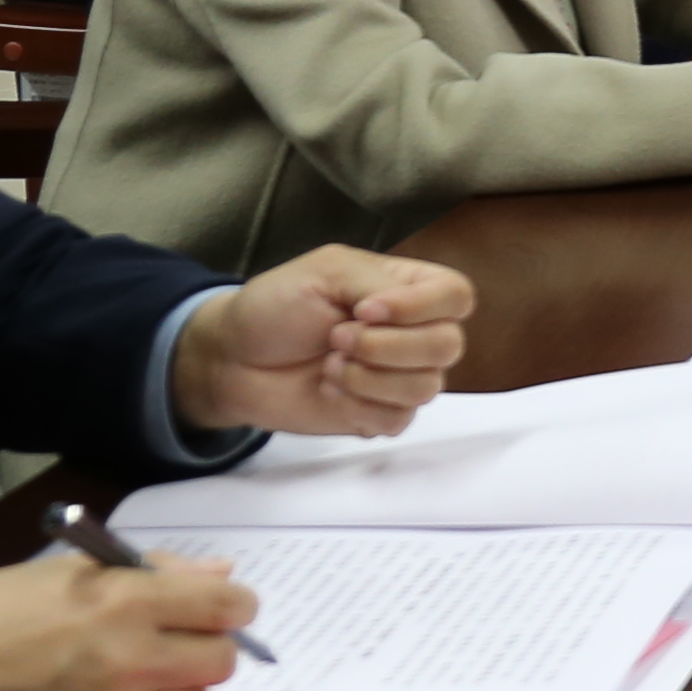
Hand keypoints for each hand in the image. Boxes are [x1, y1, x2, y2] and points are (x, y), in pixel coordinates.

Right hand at [0, 550, 249, 690]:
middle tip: (168, 642)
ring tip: (142, 682)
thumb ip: (147, 572)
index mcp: (124, 601)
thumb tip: (218, 573)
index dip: (228, 603)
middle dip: (203, 646)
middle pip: (220, 660)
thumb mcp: (59, 572)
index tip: (212, 606)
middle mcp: (131, 660)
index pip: (227, 604)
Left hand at [171, 248, 472, 437]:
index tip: (365, 310)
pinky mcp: (381, 413)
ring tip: (329, 365)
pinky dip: (359, 405)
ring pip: (426, 387)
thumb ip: (374, 283)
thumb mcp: (325, 271)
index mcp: (409, 289)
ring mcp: (400, 376)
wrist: (233, 359)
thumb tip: (399, 313)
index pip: (457, 296)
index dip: (419, 307)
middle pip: (447, 345)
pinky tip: (330, 390)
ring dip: (368, 377)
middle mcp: (415, 332)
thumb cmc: (276, 307)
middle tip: (337, 338)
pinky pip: (399, 419)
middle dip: (385, 346)